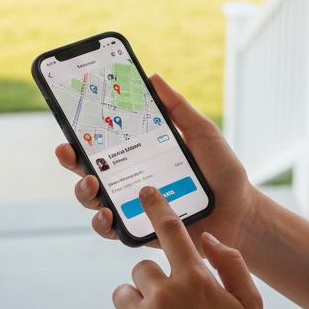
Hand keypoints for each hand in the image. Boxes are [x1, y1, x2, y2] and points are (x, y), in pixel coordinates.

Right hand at [54, 73, 258, 252]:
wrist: (241, 213)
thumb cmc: (222, 172)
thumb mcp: (201, 133)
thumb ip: (178, 108)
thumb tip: (153, 77)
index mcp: (141, 154)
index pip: (104, 143)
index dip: (82, 133)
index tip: (71, 120)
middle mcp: (132, 180)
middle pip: (88, 170)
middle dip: (71, 161)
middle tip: (67, 151)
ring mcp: (133, 207)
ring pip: (94, 201)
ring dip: (84, 192)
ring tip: (91, 182)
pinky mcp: (141, 231)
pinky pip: (114, 231)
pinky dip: (104, 224)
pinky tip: (108, 214)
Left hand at [100, 185, 272, 308]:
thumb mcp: (251, 303)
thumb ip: (231, 263)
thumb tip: (205, 238)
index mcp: (195, 280)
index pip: (169, 230)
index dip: (156, 206)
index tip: (144, 192)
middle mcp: (165, 296)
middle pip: (141, 267)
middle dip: (155, 281)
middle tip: (174, 308)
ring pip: (123, 293)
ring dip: (137, 303)